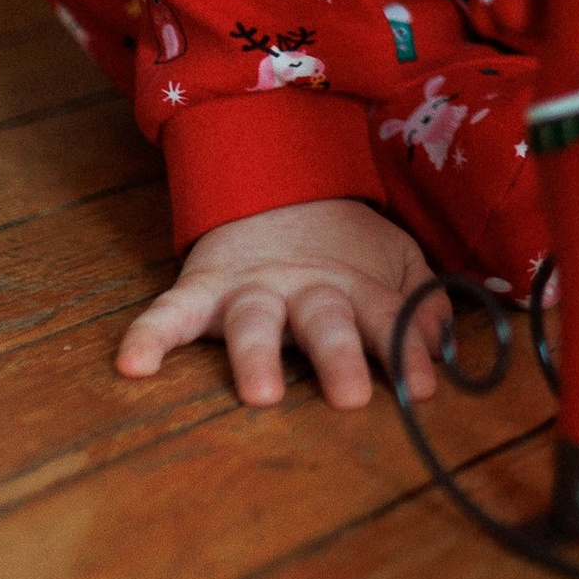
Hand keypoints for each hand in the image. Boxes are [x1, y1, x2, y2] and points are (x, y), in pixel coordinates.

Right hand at [115, 199, 441, 408]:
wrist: (276, 182)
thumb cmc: (344, 246)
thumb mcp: (393, 262)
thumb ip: (420, 304)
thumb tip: (445, 349)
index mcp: (356, 285)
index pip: (387, 320)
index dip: (406, 352)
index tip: (422, 391)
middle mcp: (306, 288)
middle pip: (325, 321)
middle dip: (339, 356)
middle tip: (350, 396)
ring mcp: (253, 288)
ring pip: (255, 322)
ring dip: (258, 356)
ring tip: (262, 393)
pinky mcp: (203, 289)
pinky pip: (170, 312)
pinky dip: (149, 334)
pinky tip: (133, 363)